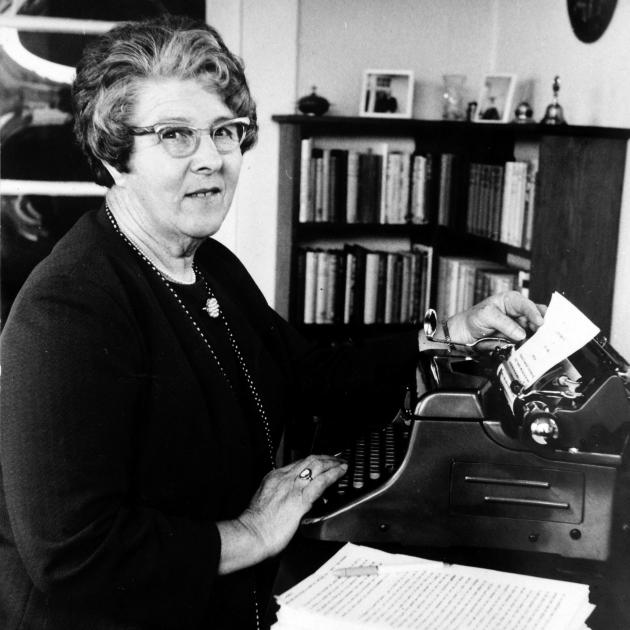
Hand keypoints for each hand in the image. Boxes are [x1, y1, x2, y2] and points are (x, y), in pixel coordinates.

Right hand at [217, 455, 346, 572]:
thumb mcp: (265, 501)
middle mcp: (284, 477)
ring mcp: (293, 486)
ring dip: (332, 463)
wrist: (251, 533)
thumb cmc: (256, 524)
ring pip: (317, 465)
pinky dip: (334, 474)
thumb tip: (290, 499)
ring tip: (341, 463)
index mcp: (274, 477)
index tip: (320, 463)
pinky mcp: (302, 498)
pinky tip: (341, 472)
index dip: (312, 462)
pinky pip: (322, 481)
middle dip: (324, 458)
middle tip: (335, 459)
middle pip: (309, 460)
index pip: (297, 464)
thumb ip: (278, 496)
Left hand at [447, 291, 545, 345]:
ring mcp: (519, 325)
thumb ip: (505, 324)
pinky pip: (528, 341)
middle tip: (546, 333)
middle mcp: (518, 312)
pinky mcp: (517, 338)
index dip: (534, 313)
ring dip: (538, 336)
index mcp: (511, 300)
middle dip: (542, 325)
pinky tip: (534, 348)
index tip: (540, 322)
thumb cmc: (473, 318)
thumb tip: (521, 334)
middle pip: (536, 317)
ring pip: (534, 330)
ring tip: (542, 342)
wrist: (464, 334)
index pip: (527, 305)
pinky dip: (532, 344)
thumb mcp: (487, 316)